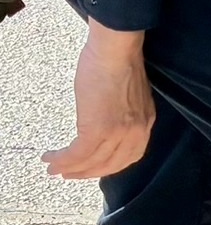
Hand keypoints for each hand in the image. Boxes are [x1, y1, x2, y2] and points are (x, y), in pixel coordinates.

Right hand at [46, 22, 154, 178]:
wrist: (116, 50)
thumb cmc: (119, 63)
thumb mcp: (129, 95)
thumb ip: (123, 114)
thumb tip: (105, 121)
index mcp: (145, 122)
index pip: (130, 155)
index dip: (109, 165)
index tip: (93, 168)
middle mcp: (136, 132)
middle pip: (111, 164)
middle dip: (88, 172)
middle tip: (69, 174)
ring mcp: (118, 132)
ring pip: (91, 161)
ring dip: (70, 168)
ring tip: (54, 168)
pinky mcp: (98, 129)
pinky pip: (78, 154)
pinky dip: (63, 159)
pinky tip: (51, 158)